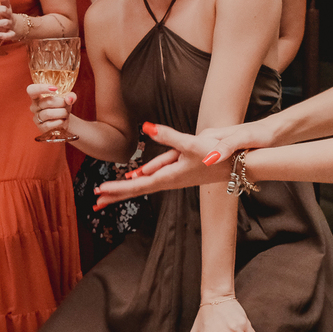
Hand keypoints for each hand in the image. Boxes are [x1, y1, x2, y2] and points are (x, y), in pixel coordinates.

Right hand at [27, 82, 73, 135]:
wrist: (64, 122)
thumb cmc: (62, 107)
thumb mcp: (67, 99)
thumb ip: (70, 96)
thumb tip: (69, 99)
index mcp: (37, 97)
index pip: (32, 90)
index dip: (41, 88)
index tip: (55, 88)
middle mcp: (34, 107)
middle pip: (47, 101)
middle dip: (61, 102)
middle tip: (66, 104)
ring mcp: (36, 118)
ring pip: (48, 113)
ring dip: (61, 112)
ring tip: (65, 113)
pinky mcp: (41, 128)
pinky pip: (49, 124)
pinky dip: (59, 122)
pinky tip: (62, 120)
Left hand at [92, 122, 259, 207]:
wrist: (237, 164)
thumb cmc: (216, 155)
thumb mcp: (191, 143)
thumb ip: (168, 135)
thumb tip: (146, 127)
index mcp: (168, 177)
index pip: (137, 185)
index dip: (118, 188)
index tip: (100, 192)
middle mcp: (168, 181)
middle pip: (136, 190)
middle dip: (115, 196)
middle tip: (95, 204)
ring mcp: (172, 179)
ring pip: (142, 186)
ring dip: (124, 190)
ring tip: (107, 195)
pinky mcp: (177, 174)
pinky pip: (151, 180)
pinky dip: (138, 181)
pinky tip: (134, 178)